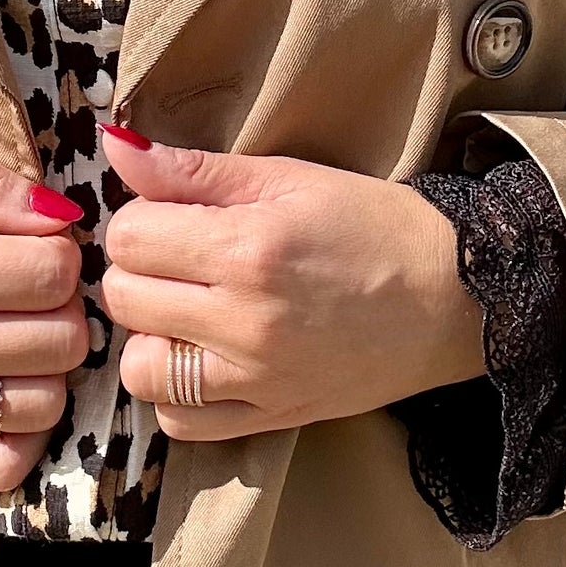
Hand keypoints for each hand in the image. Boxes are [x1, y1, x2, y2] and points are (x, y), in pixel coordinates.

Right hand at [0, 148, 89, 493]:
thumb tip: (62, 215)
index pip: (54, 272)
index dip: (58, 252)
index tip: (30, 246)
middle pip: (63, 338)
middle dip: (61, 306)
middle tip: (27, 291)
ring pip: (48, 401)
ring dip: (47, 367)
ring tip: (15, 337)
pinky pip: (5, 465)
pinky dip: (22, 433)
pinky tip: (5, 392)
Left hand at [97, 127, 485, 439]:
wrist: (452, 295)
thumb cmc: (371, 225)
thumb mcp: (286, 178)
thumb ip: (192, 169)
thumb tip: (113, 144)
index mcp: (248, 249)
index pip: (129, 236)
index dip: (143, 219)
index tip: (177, 218)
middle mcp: (245, 321)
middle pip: (123, 297)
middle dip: (140, 272)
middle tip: (182, 260)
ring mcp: (256, 379)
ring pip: (139, 368)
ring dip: (150, 336)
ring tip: (186, 312)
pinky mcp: (271, 417)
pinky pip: (179, 422)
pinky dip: (175, 394)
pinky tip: (203, 360)